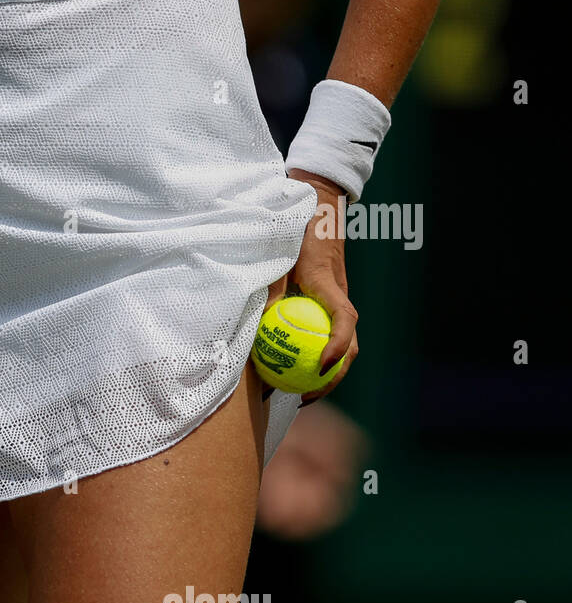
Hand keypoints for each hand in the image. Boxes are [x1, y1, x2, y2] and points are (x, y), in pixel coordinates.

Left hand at [270, 169, 358, 403]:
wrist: (316, 205)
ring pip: (343, 343)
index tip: (320, 367)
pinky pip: (327, 333)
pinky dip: (316, 352)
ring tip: (300, 393)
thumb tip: (252, 325)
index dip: (337, 345)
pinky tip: (292, 366)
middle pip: (350, 344)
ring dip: (328, 371)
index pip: (344, 318)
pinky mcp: (330, 301)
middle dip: (334, 376)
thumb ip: (267, 286)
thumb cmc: (293, 228)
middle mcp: (339, 295)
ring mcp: (337, 299)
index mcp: (328, 283)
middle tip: (306, 398)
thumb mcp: (275, 254)